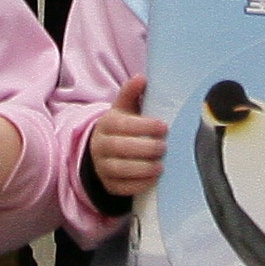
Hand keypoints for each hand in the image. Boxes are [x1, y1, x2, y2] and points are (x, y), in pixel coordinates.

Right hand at [85, 76, 166, 201]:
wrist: (102, 150)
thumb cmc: (121, 127)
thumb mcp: (123, 108)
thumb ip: (131, 93)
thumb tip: (141, 78)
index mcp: (106, 124)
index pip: (123, 125)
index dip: (144, 126)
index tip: (164, 127)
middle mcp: (100, 146)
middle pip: (120, 148)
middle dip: (145, 148)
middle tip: (164, 147)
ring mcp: (102, 166)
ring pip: (120, 169)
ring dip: (143, 168)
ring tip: (161, 165)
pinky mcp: (108, 184)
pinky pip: (121, 187)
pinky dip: (139, 184)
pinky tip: (153, 179)